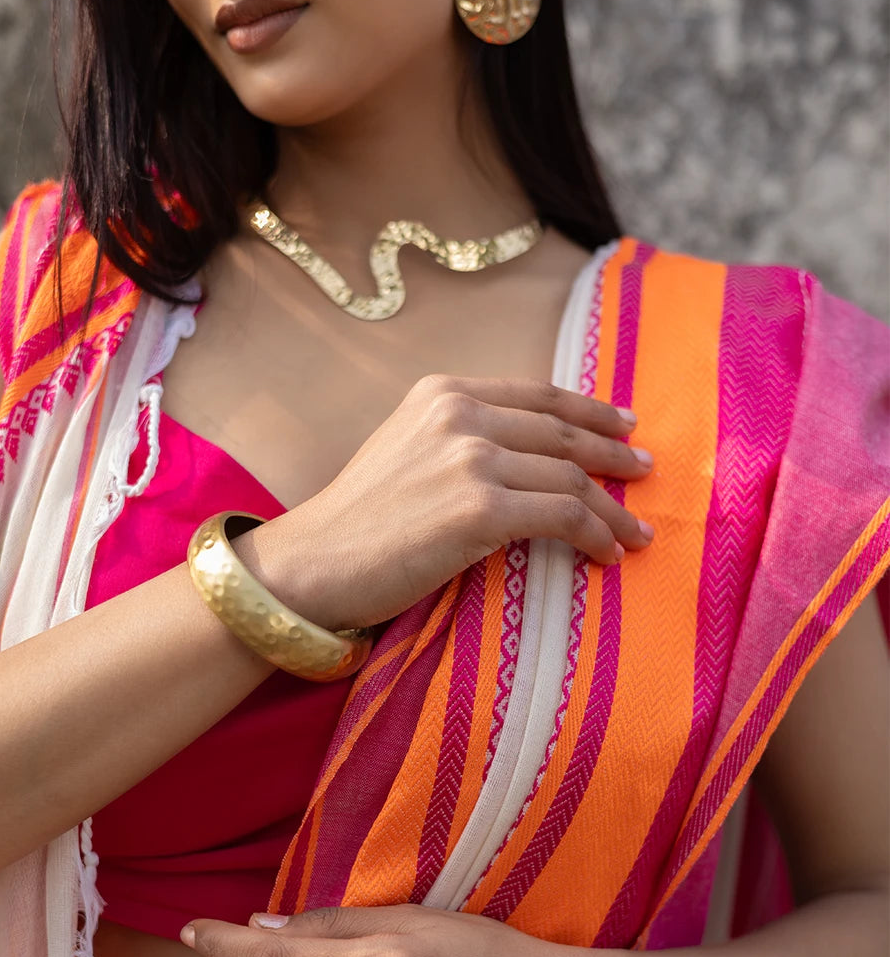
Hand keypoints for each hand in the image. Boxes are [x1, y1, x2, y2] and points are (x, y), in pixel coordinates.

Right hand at [267, 374, 655, 630]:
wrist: (312, 563)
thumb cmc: (356, 522)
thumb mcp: (404, 450)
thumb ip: (457, 438)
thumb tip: (519, 456)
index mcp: (443, 393)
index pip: (537, 394)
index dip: (588, 407)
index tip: (622, 423)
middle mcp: (460, 414)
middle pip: (561, 431)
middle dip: (612, 452)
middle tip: (645, 471)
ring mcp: (470, 458)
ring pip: (570, 476)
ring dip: (612, 509)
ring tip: (637, 532)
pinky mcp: (479, 509)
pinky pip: (562, 517)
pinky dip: (594, 536)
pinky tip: (608, 555)